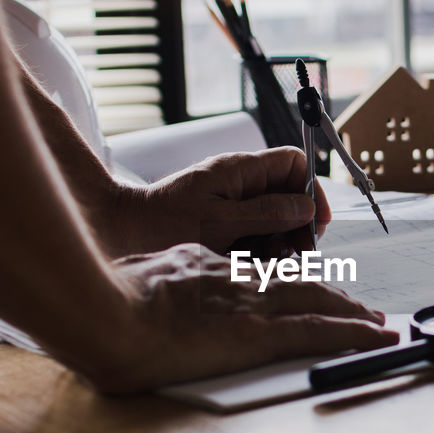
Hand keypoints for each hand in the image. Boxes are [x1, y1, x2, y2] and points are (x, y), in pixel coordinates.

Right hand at [86, 243, 396, 391]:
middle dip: (330, 295)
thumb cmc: (97, 308)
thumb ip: (146, 293)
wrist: (100, 316)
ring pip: (317, 303)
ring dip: (352, 314)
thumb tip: (137, 307)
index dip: (284, 284)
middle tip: (357, 306)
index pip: (255, 275)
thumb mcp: (126, 287)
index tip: (299, 290)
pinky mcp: (259, 334)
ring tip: (377, 323)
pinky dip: (356, 333)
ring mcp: (249, 305)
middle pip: (295, 283)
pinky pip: (320, 332)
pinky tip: (380, 337)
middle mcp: (234, 280)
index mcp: (201, 268)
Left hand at [106, 147, 329, 256]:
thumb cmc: (160, 224)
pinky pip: (254, 239)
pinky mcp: (222, 230)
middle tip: (296, 253)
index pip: (293, 164)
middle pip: (289, 197)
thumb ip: (267, 212)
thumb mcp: (221, 220)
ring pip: (274, 222)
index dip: (311, 189)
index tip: (315, 222)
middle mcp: (239, 186)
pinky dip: (258, 254)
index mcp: (240, 170)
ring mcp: (231, 208)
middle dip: (298, 225)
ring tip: (270, 264)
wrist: (118, 236)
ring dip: (279, 244)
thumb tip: (305, 207)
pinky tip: (251, 268)